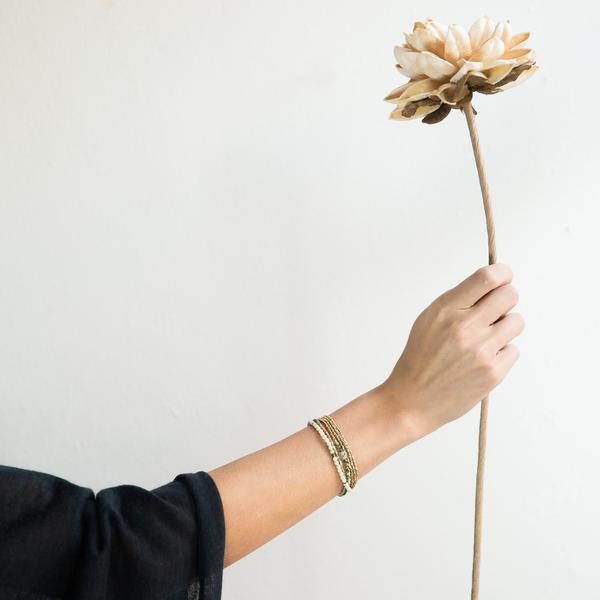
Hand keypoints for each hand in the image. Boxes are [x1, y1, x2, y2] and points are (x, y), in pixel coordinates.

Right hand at [383, 264, 523, 436]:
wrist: (412, 400)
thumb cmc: (420, 358)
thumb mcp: (428, 320)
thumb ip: (459, 301)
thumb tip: (494, 285)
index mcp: (446, 310)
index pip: (487, 277)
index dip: (502, 273)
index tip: (503, 277)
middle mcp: (465, 327)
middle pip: (510, 295)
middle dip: (506, 299)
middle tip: (494, 311)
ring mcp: (481, 351)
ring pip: (517, 322)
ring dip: (505, 327)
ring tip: (485, 339)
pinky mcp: (493, 373)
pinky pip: (514, 349)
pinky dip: (502, 353)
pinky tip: (481, 361)